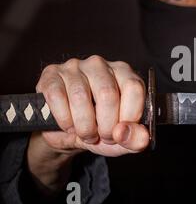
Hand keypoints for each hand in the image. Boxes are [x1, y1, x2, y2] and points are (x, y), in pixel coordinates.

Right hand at [27, 56, 149, 194]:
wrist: (69, 134)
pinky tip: (69, 126)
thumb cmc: (101, 129)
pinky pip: (57, 97)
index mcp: (124, 74)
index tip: (122, 132)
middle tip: (103, 137)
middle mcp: (100, 65)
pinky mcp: (51, 75)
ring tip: (87, 134)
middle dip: (106, 125)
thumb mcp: (123, 139)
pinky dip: (64, 120)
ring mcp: (74, 67)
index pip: (134, 87)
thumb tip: (125, 132)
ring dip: (84, 126)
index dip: (129, 115)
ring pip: (80, 97)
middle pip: (107, 93)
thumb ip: (135, 139)